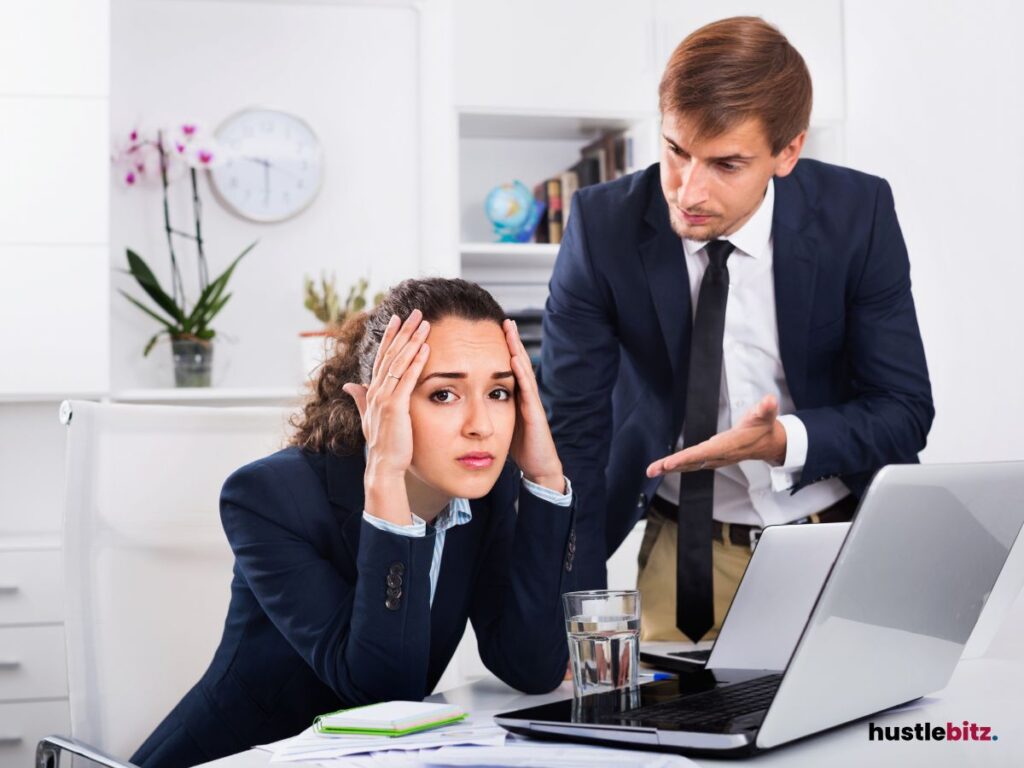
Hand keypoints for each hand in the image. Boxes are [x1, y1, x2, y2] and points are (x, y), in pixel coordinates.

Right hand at [342, 310, 430, 523]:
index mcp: (373, 390)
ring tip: (424, 323)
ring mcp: (384, 397)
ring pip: (398, 362)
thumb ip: (362, 397)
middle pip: (390, 354)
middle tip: (415, 312)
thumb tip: (350, 384)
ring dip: (412, 340)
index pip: (382, 357)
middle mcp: (376, 390)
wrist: (383, 464)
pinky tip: (425, 348)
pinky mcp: (395, 406)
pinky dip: (416, 362)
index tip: (397, 318)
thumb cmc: (382, 442)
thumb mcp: (370, 416)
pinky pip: (407, 379)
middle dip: (403, 331)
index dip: (389, 336)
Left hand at [503, 319, 564, 493]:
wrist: (538, 468)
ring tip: (509, 330)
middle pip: (518, 363)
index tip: (492, 330)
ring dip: (517, 349)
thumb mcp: (502, 424)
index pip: (508, 368)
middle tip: (503, 320)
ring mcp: (532, 403)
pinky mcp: (534, 413)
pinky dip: (521, 372)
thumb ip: (492, 410)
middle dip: (511, 341)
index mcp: (516, 397)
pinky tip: (515, 359)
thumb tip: (471, 401)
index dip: (502, 349)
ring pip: (524, 370)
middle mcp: (526, 396)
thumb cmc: (520, 448)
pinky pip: (528, 389)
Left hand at [645, 394, 786, 477]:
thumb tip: (769, 401)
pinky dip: (678, 466)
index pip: (705, 453)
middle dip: (672, 466)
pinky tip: (665, 468)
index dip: (687, 458)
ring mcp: (715, 459)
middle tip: (653, 469)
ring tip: (652, 470)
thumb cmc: (763, 427)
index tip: (671, 462)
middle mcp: (719, 455)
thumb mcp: (766, 415)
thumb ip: (766, 408)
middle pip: (692, 462)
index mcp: (729, 446)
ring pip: (689, 465)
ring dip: (670, 468)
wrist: (768, 443)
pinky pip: (692, 464)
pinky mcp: (711, 459)